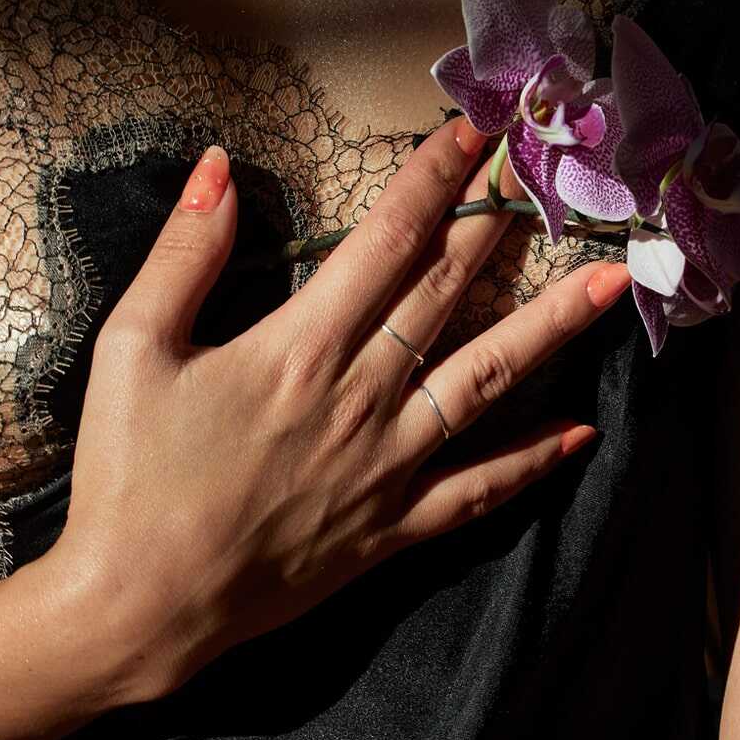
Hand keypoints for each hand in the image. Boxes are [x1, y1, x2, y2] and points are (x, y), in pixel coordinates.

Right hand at [45, 118, 633, 702]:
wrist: (136, 606)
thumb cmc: (127, 476)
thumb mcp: (130, 348)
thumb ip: (183, 254)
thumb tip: (218, 166)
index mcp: (300, 347)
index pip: (386, 239)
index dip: (434, 178)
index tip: (474, 133)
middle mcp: (361, 399)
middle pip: (448, 294)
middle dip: (499, 227)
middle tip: (548, 177)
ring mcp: (386, 468)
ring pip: (487, 383)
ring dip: (553, 329)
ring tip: (612, 287)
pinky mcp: (392, 529)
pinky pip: (478, 492)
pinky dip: (533, 461)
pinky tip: (581, 432)